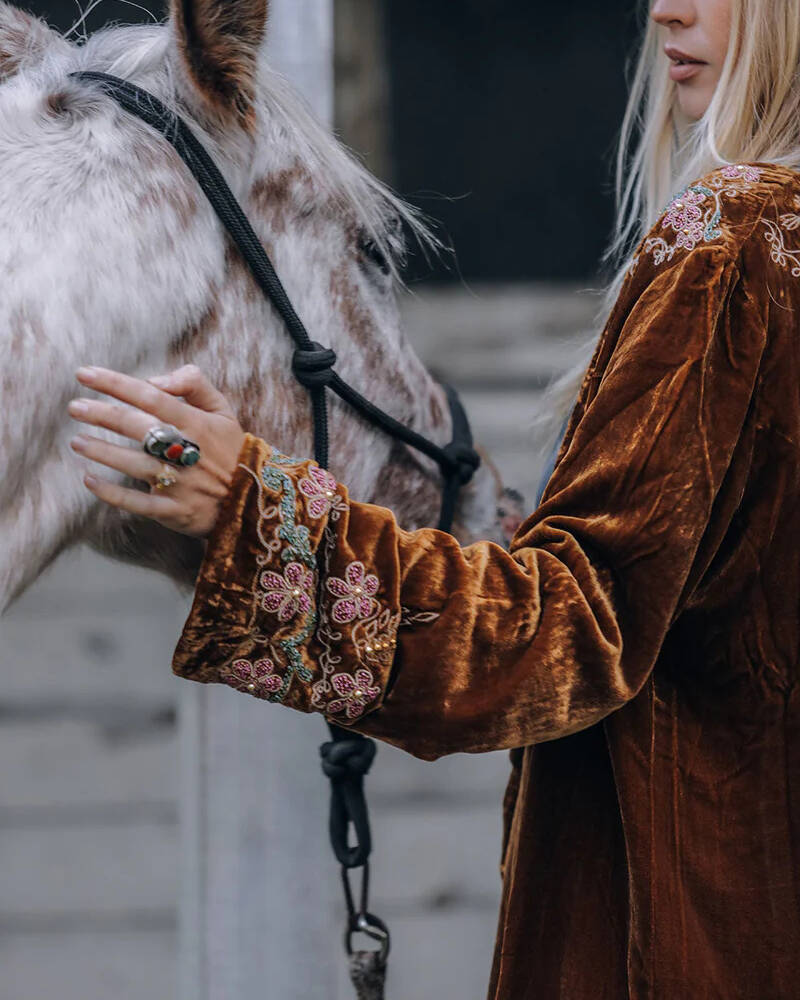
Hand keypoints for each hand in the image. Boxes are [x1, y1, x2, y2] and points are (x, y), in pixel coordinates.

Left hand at [68, 365, 246, 537]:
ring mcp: (180, 483)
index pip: (151, 397)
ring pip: (134, 464)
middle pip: (137, 428)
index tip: (85, 374)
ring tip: (77, 441)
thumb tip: (155, 380)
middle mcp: (186, 451)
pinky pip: (138, 503)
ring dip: (102, 451)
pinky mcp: (174, 511)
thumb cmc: (230, 450)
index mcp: (197, 424)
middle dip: (101, 414)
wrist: (254, 500)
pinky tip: (90, 480)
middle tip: (75, 408)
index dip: (116, 384)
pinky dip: (111, 493)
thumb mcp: (223, 410)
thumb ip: (193, 384)